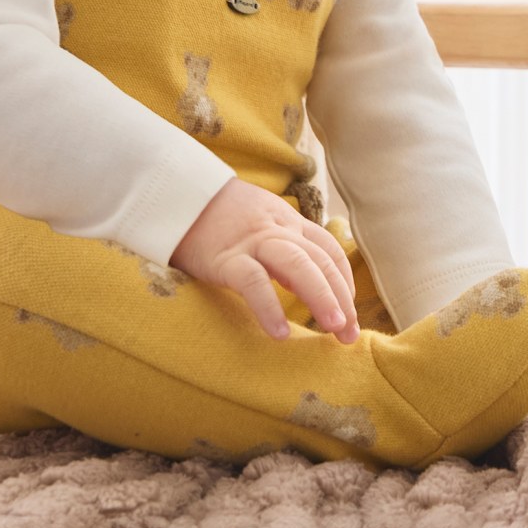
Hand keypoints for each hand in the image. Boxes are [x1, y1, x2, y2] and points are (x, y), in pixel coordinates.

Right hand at [170, 177, 359, 344]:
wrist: (176, 194)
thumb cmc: (218, 216)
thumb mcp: (260, 220)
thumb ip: (284, 244)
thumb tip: (308, 284)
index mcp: (288, 220)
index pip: (329, 248)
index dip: (344, 281)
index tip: (349, 310)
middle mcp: (277, 228)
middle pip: (321, 259)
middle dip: (342, 297)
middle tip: (350, 334)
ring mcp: (252, 242)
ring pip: (298, 265)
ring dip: (322, 297)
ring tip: (335, 329)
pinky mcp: (224, 258)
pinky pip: (253, 282)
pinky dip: (269, 307)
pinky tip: (280, 333)